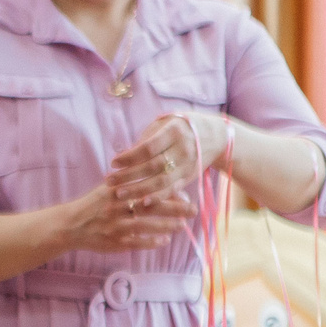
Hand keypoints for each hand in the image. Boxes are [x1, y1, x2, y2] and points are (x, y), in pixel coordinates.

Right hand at [53, 177, 196, 256]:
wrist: (69, 226)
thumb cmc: (94, 205)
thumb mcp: (108, 188)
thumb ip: (130, 181)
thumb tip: (154, 171)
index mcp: (117, 191)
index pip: (147, 187)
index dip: (167, 188)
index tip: (184, 189)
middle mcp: (116, 207)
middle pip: (150, 206)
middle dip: (174, 208)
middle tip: (193, 209)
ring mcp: (114, 226)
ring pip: (145, 225)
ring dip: (165, 226)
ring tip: (182, 226)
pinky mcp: (113, 242)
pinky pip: (135, 242)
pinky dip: (151, 242)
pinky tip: (164, 241)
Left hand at [109, 112, 228, 201]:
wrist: (215, 137)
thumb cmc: (181, 128)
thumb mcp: (166, 123)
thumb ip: (148, 138)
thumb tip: (124, 156)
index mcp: (174, 131)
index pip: (148, 148)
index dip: (129, 157)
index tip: (113, 163)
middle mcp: (183, 148)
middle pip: (152, 166)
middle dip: (128, 176)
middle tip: (109, 181)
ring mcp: (188, 164)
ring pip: (161, 181)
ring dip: (138, 190)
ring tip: (119, 194)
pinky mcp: (190, 177)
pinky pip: (172, 190)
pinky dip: (157, 198)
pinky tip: (142, 203)